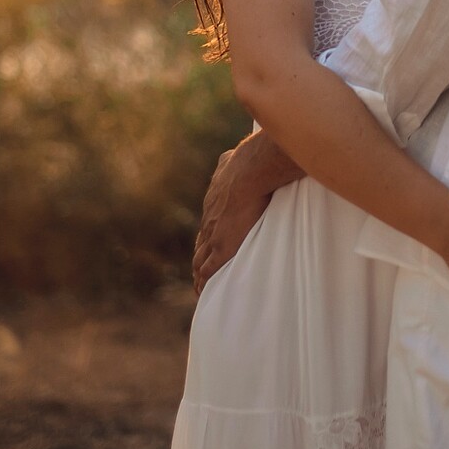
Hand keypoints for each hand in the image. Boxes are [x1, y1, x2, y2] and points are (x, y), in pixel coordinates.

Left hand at [192, 146, 272, 293]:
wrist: (249, 173)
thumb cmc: (246, 165)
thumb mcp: (229, 161)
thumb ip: (227, 162)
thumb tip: (229, 157)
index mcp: (211, 204)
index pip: (206, 227)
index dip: (206, 239)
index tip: (207, 248)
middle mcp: (208, 221)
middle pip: (199, 246)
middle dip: (199, 260)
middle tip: (199, 273)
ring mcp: (213, 235)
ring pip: (200, 261)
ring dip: (198, 275)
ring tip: (199, 287)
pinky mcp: (222, 247)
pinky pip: (209, 270)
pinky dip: (205, 281)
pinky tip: (203, 291)